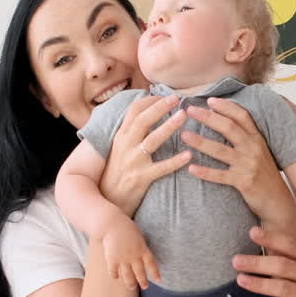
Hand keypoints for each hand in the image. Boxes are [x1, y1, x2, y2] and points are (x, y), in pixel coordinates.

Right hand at [101, 94, 190, 216]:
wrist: (107, 201)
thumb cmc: (116, 173)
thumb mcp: (118, 150)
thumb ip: (130, 133)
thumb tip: (144, 115)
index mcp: (121, 137)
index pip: (133, 111)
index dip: (149, 101)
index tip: (164, 95)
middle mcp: (125, 146)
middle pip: (142, 120)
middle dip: (160, 107)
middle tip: (177, 98)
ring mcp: (133, 162)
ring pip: (152, 140)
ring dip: (168, 126)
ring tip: (184, 116)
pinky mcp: (141, 178)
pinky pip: (161, 168)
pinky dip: (175, 161)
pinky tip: (189, 155)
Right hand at [103, 214, 159, 289]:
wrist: (112, 224)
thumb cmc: (126, 228)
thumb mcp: (138, 237)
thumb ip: (141, 247)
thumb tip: (143, 257)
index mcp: (143, 249)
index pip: (151, 264)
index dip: (155, 273)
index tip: (158, 280)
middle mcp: (134, 256)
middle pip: (140, 273)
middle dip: (143, 282)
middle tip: (145, 287)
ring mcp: (123, 259)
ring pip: (128, 276)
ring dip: (130, 283)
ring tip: (132, 287)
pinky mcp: (112, 260)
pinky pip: (114, 272)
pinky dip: (115, 275)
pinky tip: (116, 276)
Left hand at [182, 97, 295, 226]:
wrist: (277, 201)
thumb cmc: (264, 176)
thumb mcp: (260, 152)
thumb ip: (246, 139)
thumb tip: (226, 123)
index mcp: (257, 139)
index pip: (242, 116)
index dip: (226, 106)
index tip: (209, 100)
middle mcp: (253, 149)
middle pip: (229, 127)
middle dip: (208, 117)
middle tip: (190, 110)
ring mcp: (248, 165)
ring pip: (221, 150)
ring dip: (200, 142)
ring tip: (184, 135)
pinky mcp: (244, 182)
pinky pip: (220, 175)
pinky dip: (205, 172)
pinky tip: (191, 168)